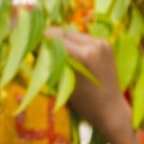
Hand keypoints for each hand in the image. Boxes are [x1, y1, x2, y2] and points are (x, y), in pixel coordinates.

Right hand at [48, 29, 131, 143]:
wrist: (111, 110)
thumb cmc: (84, 103)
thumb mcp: (64, 82)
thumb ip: (52, 62)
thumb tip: (38, 47)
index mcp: (85, 54)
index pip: (57, 39)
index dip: (43, 38)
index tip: (32, 40)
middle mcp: (95, 44)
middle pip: (66, 33)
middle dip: (52, 37)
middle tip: (40, 43)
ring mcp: (103, 43)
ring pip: (74, 34)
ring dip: (63, 39)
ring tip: (53, 47)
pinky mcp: (106, 44)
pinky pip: (84, 39)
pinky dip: (75, 43)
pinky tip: (69, 51)